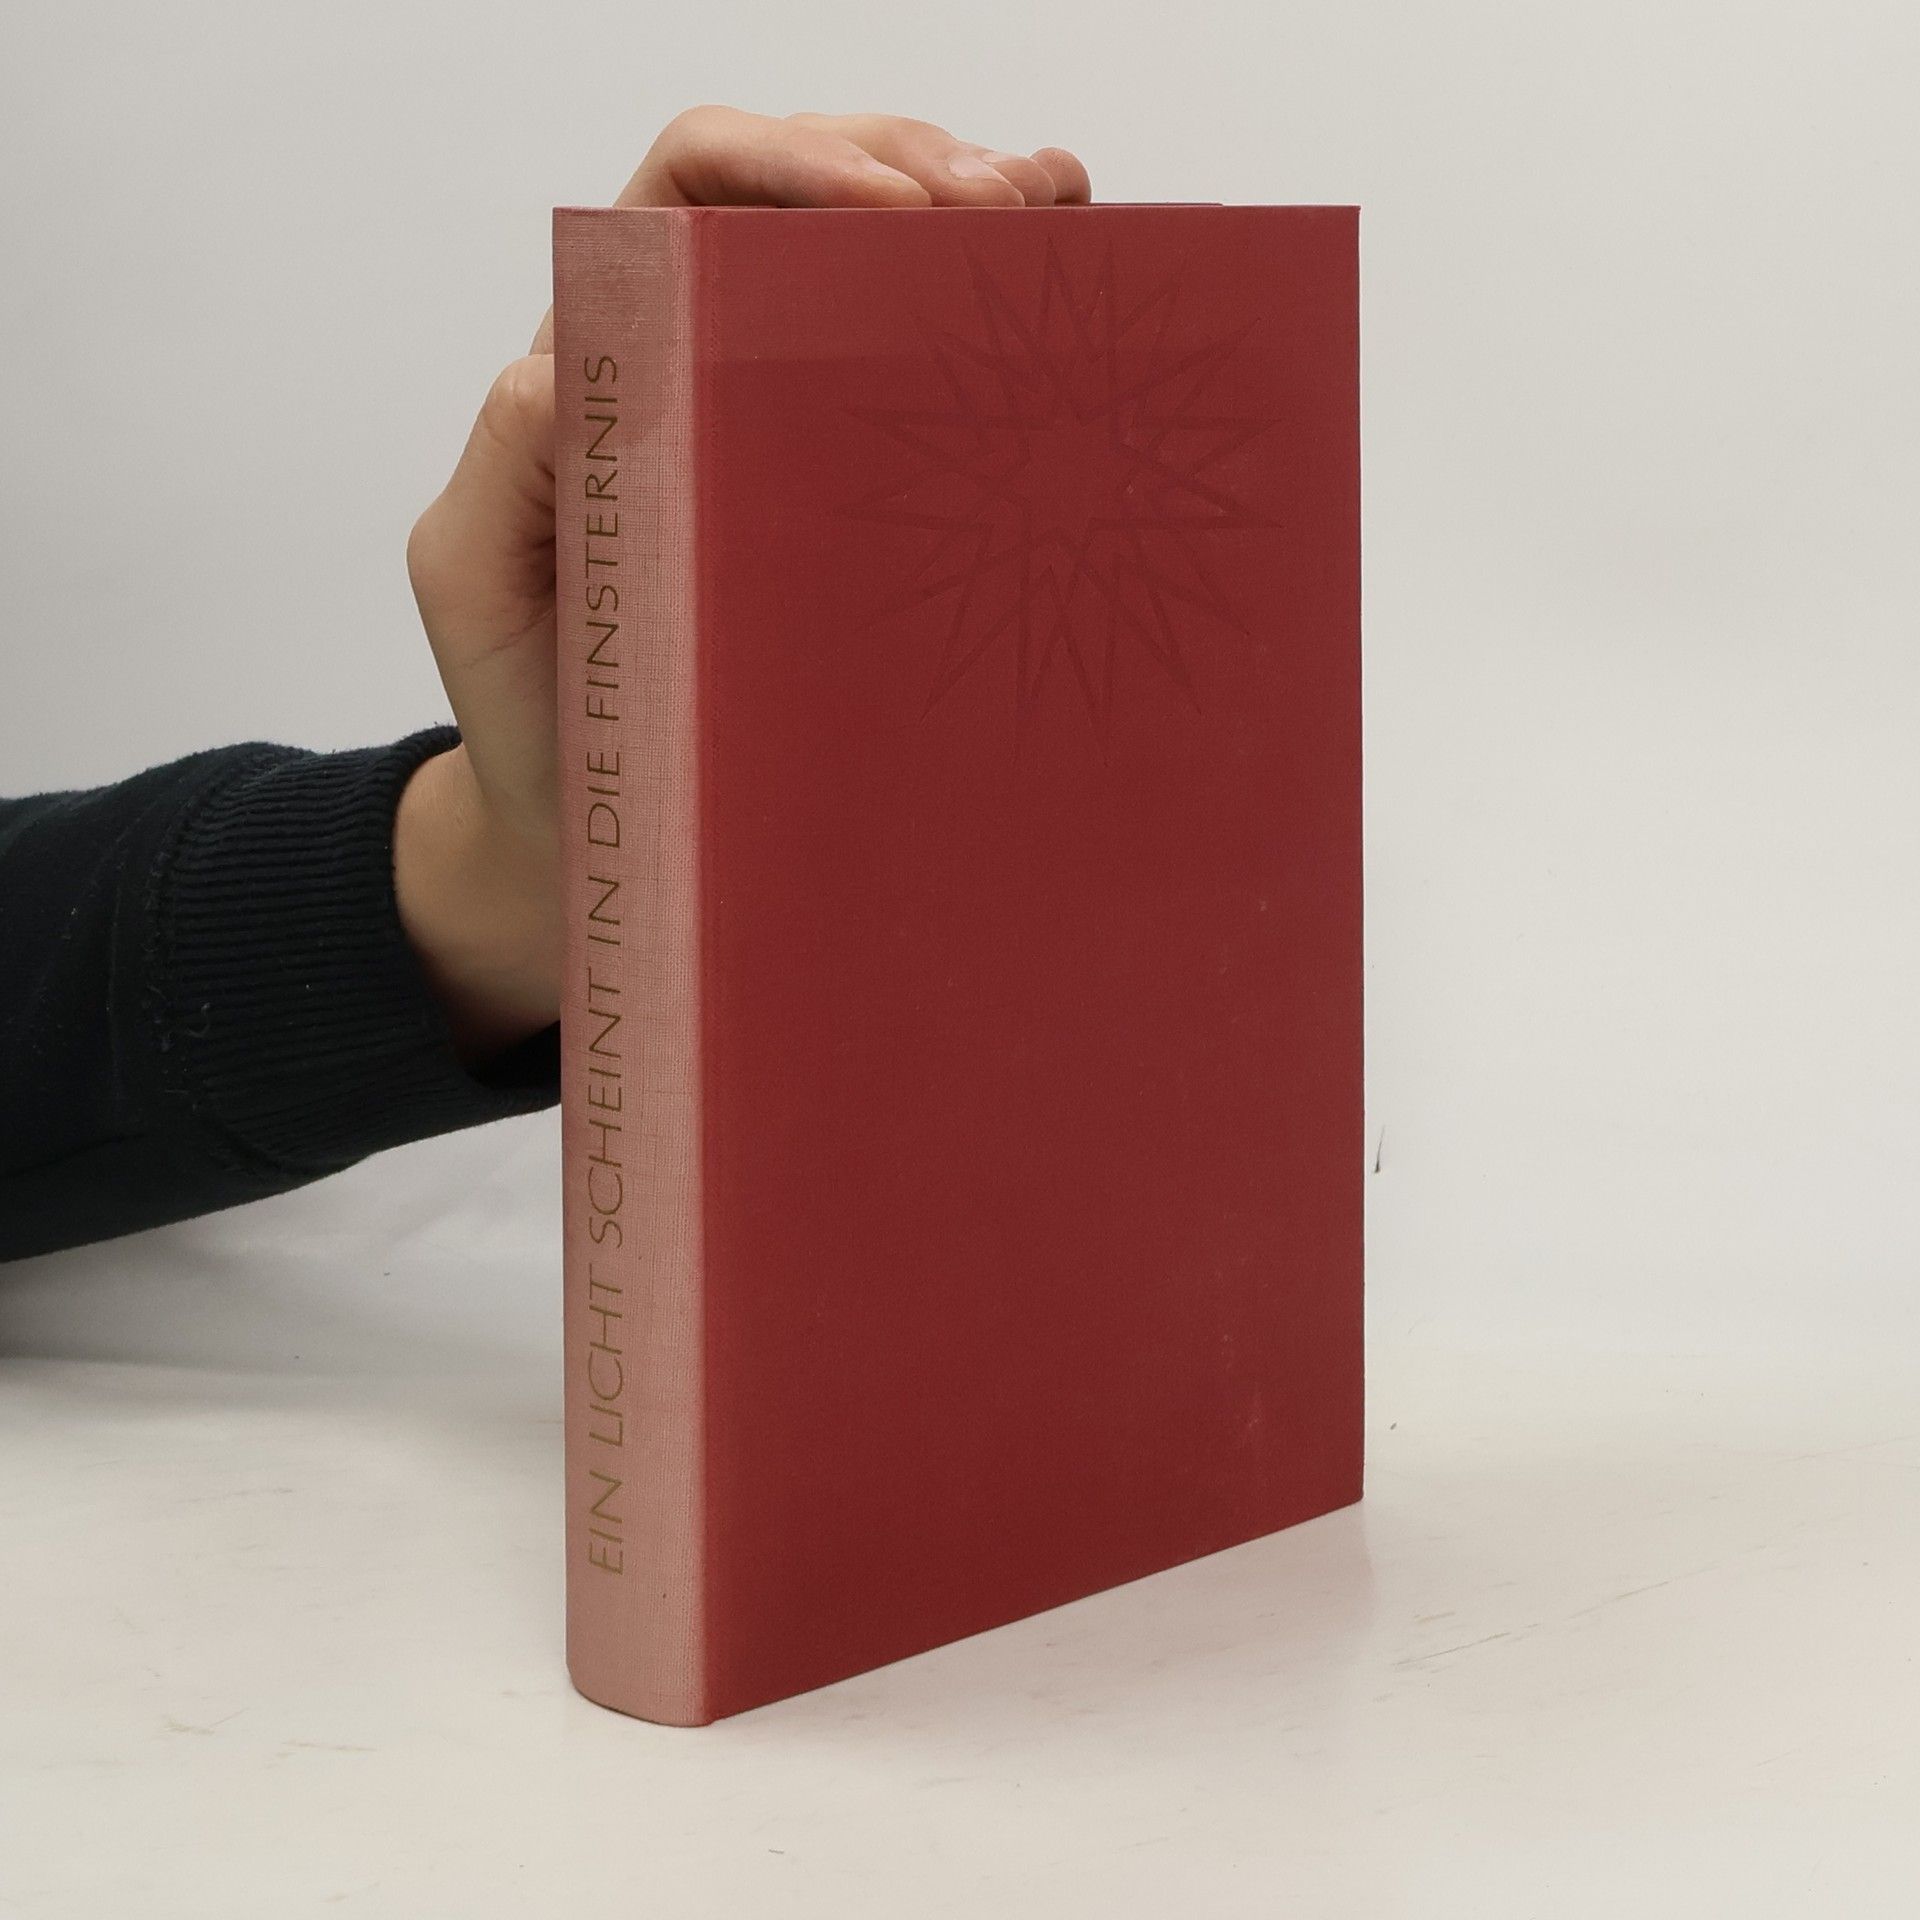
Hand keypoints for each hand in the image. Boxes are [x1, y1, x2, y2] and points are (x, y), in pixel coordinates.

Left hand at [397, 108, 1092, 1061]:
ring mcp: (782, 430)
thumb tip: (562, 370)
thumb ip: (503, 467)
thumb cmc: (532, 704)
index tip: (888, 203)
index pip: (692, 193)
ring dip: (970, 213)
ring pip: (874, 263)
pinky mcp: (846, 504)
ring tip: (1057, 212)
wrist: (581, 822)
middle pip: (805, 194)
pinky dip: (988, 313)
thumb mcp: (475, 581)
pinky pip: (917, 383)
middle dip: (910, 164)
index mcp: (612, 360)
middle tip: (1006, 206)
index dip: (787, 161)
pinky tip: (1063, 281)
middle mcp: (701, 366)